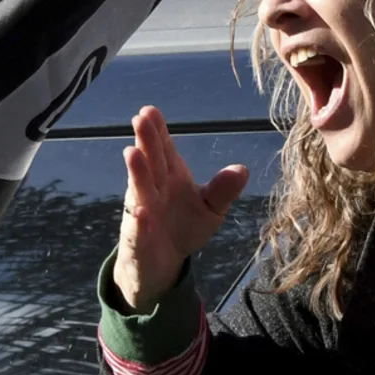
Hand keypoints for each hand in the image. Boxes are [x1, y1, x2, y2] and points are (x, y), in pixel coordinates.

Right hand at [113, 106, 248, 312]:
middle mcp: (154, 190)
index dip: (158, 131)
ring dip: (136, 172)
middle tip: (141, 118)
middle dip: (146, 141)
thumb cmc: (183, 227)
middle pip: (151, 163)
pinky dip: (140, 221)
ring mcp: (143, 214)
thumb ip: (223, 189)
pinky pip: (139, 229)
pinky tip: (141, 210)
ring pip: (139, 190)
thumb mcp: (211, 208)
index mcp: (171, 178)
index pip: (164, 150)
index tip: (150, 110)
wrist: (162, 264)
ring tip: (132, 152)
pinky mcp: (139, 240)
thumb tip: (242, 169)